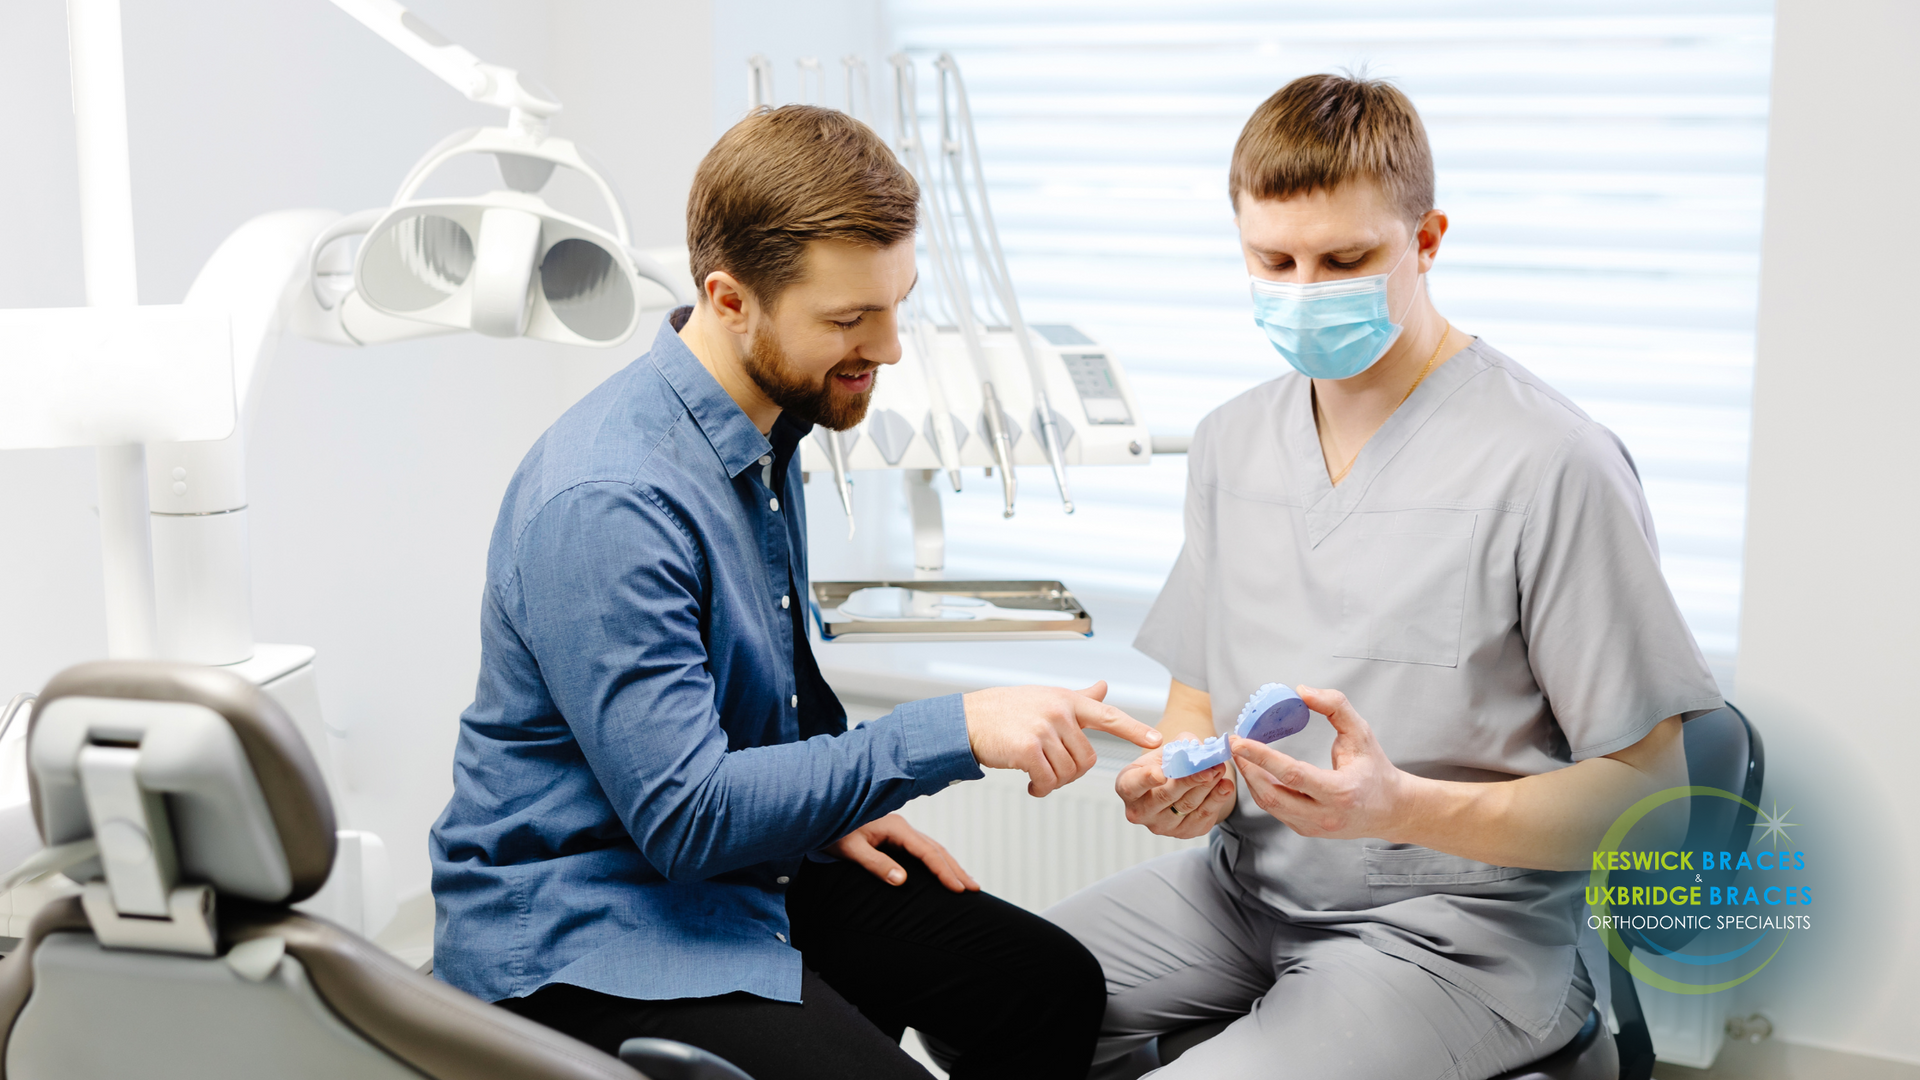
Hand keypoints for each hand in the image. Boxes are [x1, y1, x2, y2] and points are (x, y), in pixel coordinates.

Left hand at [827, 813, 978, 892]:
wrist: (820, 810)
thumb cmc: (833, 829)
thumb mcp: (850, 849)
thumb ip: (876, 863)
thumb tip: (902, 879)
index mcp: (895, 828)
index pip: (927, 852)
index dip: (944, 871)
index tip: (959, 889)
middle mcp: (901, 828)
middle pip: (936, 849)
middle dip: (956, 869)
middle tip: (975, 889)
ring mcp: (899, 831)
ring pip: (932, 848)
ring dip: (950, 865)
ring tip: (967, 882)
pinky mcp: (894, 837)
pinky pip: (922, 850)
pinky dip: (936, 861)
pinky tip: (941, 870)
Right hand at [963, 681, 1161, 796]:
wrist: (971, 719)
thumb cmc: (1010, 709)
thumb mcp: (1048, 697)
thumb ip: (1081, 697)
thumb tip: (1104, 686)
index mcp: (1068, 700)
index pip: (1108, 715)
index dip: (1134, 729)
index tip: (1158, 741)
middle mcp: (1059, 712)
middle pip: (1086, 759)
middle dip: (1071, 773)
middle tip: (1053, 773)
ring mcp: (1043, 729)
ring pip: (1067, 772)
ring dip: (1054, 782)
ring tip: (1038, 777)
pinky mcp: (1027, 748)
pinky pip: (1047, 780)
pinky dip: (1041, 789)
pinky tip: (1032, 786)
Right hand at [1116, 749, 1235, 839]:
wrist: (1173, 786)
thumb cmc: (1163, 766)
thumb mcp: (1164, 751)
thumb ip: (1180, 744)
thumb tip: (1196, 745)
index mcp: (1127, 787)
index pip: (1133, 785)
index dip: (1146, 779)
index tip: (1160, 773)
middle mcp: (1141, 811)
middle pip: (1166, 795)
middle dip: (1191, 779)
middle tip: (1209, 766)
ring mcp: (1162, 825)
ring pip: (1188, 806)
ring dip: (1207, 787)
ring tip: (1220, 769)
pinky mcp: (1184, 832)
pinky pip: (1202, 817)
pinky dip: (1217, 800)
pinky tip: (1225, 786)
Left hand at [1230, 686, 1408, 839]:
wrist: (1391, 810)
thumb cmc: (1375, 770)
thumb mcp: (1361, 733)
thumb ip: (1335, 706)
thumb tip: (1302, 690)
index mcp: (1341, 791)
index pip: (1292, 774)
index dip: (1261, 756)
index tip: (1238, 740)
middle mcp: (1325, 814)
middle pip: (1272, 795)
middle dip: (1247, 769)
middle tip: (1234, 745)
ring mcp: (1314, 827)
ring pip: (1270, 805)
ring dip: (1251, 779)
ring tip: (1242, 755)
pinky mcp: (1306, 829)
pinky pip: (1276, 810)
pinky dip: (1262, 789)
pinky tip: (1257, 771)